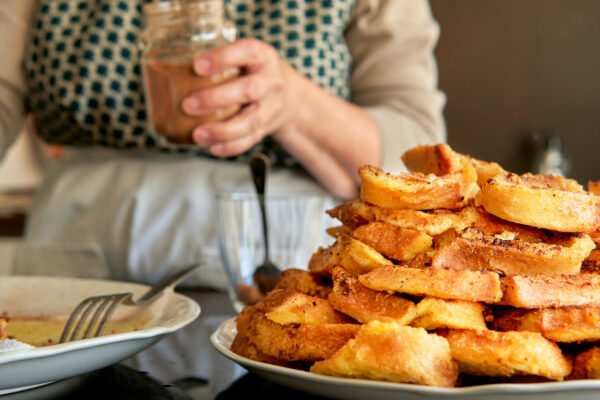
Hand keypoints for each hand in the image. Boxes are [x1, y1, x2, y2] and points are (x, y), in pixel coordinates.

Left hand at [182, 38, 294, 156]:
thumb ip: (218, 62)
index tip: (198, 66)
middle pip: (248, 90)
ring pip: (250, 121)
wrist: (289, 98)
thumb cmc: (253, 74)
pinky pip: (250, 140)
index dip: (224, 58)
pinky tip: (213, 147)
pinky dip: (231, 146)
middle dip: (216, 99)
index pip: (248, 51)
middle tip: (188, 105)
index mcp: (263, 57)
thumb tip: (166, 70)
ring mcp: (271, 107)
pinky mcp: (267, 128)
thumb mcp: (245, 58)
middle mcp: (271, 82)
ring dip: (223, 130)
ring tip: (198, 134)